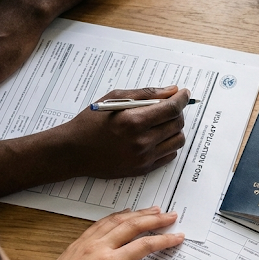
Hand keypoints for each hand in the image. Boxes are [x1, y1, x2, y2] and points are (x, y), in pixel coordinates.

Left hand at [26, 207, 183, 259]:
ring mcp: (87, 243)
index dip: (164, 240)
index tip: (178, 237)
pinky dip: (117, 216)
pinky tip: (124, 214)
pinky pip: (101, 223)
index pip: (144, 246)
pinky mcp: (78, 243)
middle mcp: (98, 248)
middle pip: (132, 226)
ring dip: (138, 213)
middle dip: (155, 219)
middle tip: (171, 216)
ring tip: (154, 210)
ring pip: (117, 220)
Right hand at [51, 86, 188, 178]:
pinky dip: (168, 144)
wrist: (73, 151)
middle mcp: (141, 141)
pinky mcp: (143, 169)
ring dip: (175, 129)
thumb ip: (146, 94)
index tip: (184, 94)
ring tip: (163, 123)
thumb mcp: (114, 99)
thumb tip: (171, 90)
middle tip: (169, 107)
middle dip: (177, 112)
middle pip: (177, 124)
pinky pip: (169, 156)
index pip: (172, 109)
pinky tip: (157, 137)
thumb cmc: (91, 122)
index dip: (182, 99)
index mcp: (133, 121)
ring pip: (177, 141)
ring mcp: (143, 157)